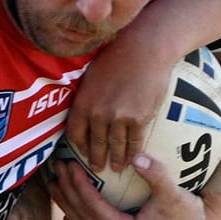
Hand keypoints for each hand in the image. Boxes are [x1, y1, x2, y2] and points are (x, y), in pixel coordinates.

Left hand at [48, 155, 203, 219]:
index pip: (92, 206)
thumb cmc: (187, 216)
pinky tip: (68, 209)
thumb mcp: (173, 194)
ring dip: (67, 204)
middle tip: (57, 167)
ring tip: (55, 183)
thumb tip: (137, 155)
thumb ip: (156, 174)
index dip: (78, 184)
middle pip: (82, 215)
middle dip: (67, 190)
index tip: (69, 164)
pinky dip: (77, 218)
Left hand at [64, 31, 174, 175]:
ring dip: (115, 160)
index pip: (75, 133)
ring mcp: (119, 118)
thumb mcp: (91, 76)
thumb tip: (83, 111)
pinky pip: (134, 142)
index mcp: (83, 102)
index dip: (79, 145)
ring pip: (115, 146)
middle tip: (97, 169)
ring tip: (115, 168)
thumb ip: (86, 97)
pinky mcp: (140, 119)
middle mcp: (98, 113)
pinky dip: (133, 153)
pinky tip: (132, 159)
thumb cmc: (116, 56)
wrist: (145, 50)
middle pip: (95, 144)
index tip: (82, 152)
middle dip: (96, 159)